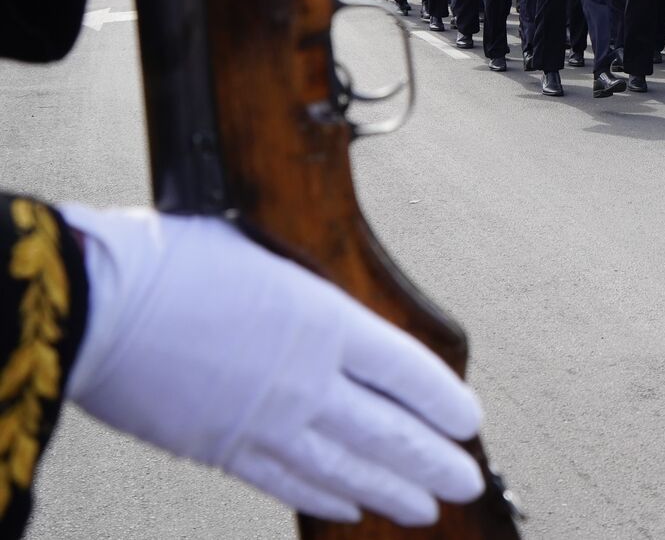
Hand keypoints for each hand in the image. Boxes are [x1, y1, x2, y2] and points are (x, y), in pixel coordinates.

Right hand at [62, 206, 483, 525]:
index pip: (406, 370)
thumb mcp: (266, 254)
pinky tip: (351, 507)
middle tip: (466, 481)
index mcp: (324, 321)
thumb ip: (310, 296)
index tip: (469, 420)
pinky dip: (325, 498)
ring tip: (426, 506)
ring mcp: (266, 421)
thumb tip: (338, 318)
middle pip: (388, 431)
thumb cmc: (173, 262)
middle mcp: (306, 380)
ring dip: (392, 489)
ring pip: (346, 468)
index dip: (443, 400)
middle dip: (433, 460)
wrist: (98, 303)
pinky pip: (288, 482)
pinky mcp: (224, 450)